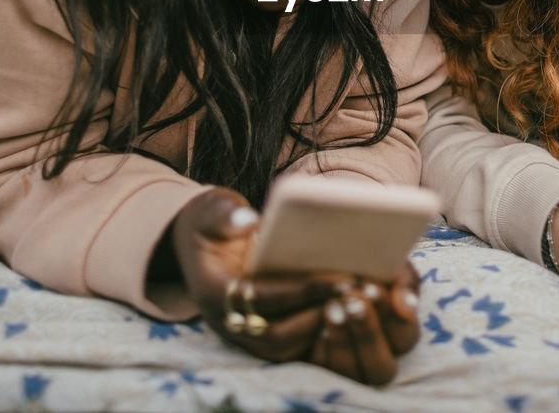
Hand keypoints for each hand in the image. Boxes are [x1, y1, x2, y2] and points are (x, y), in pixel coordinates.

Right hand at [171, 188, 345, 362]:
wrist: (197, 244)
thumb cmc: (212, 223)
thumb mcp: (212, 210)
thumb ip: (226, 215)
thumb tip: (250, 220)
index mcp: (214, 291)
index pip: (264, 297)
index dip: (305, 289)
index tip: (344, 278)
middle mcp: (227, 321)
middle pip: (278, 335)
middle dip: (320, 314)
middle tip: (360, 296)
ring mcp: (242, 334)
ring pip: (288, 347)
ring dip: (325, 329)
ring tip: (361, 304)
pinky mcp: (258, 338)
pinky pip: (292, 348)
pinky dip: (320, 335)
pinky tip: (350, 313)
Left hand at [308, 262, 421, 384]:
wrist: (327, 265)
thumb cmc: (365, 263)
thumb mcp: (389, 264)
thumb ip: (405, 281)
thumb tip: (407, 305)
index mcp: (401, 336)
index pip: (405, 338)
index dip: (391, 316)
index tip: (370, 288)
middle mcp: (379, 360)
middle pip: (382, 368)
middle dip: (368, 334)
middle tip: (351, 300)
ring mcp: (351, 371)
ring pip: (352, 373)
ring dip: (342, 341)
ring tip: (331, 308)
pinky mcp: (322, 372)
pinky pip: (324, 372)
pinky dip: (321, 350)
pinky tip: (316, 327)